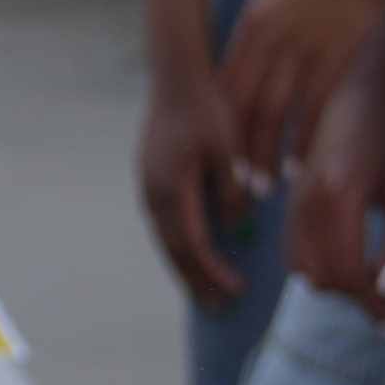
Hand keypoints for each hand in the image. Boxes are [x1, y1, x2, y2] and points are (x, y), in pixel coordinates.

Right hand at [132, 60, 262, 309]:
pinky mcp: (151, 177)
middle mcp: (153, 194)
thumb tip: (234, 226)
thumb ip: (230, 189)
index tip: (236, 290)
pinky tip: (193, 252)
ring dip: (185, 267)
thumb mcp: (226, 148)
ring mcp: (148, 186)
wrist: (176, 74)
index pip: (192, 246)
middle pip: (173, 251)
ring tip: (204, 290)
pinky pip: (164, 223)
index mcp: (171, 190)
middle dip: (196, 282)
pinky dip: (179, 245)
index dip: (213, 272)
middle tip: (217, 309)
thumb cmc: (206, 107)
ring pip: (165, 239)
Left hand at [212, 0, 384, 182]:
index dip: (219, 125)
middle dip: (237, 150)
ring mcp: (300, 51)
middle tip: (237, 184)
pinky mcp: (333, 59)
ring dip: (266, 155)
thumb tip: (241, 69)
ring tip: (265, 186)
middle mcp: (268, 41)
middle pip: (242, 108)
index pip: (223, 87)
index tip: (217, 154)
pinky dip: (301, 143)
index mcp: (250, 25)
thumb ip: (257, 34)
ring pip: (272, 116)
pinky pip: (310, 112)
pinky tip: (299, 165)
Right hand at [285, 34, 384, 312]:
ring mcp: (294, 196)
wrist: (367, 79)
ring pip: (303, 268)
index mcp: (337, 194)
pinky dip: (321, 265)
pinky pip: (296, 248)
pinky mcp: (293, 195)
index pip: (346, 273)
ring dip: (338, 284)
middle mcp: (306, 198)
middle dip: (357, 297)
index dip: (372, 305)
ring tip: (379, 281)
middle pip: (321, 277)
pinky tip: (357, 260)